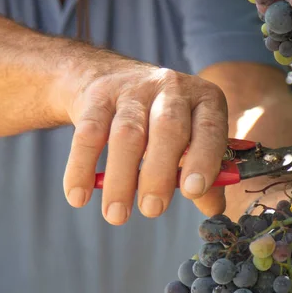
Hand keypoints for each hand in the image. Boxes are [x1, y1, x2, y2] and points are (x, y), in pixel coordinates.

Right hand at [62, 62, 228, 224]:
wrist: (108, 77)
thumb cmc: (162, 121)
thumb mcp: (190, 139)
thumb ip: (206, 173)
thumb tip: (213, 208)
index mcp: (204, 99)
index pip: (210, 128)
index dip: (204, 159)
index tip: (193, 191)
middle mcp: (171, 88)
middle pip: (168, 128)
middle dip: (159, 173)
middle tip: (152, 210)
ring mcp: (133, 89)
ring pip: (127, 133)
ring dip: (121, 178)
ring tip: (116, 215)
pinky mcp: (97, 96)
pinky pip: (87, 133)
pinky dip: (82, 167)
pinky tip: (78, 196)